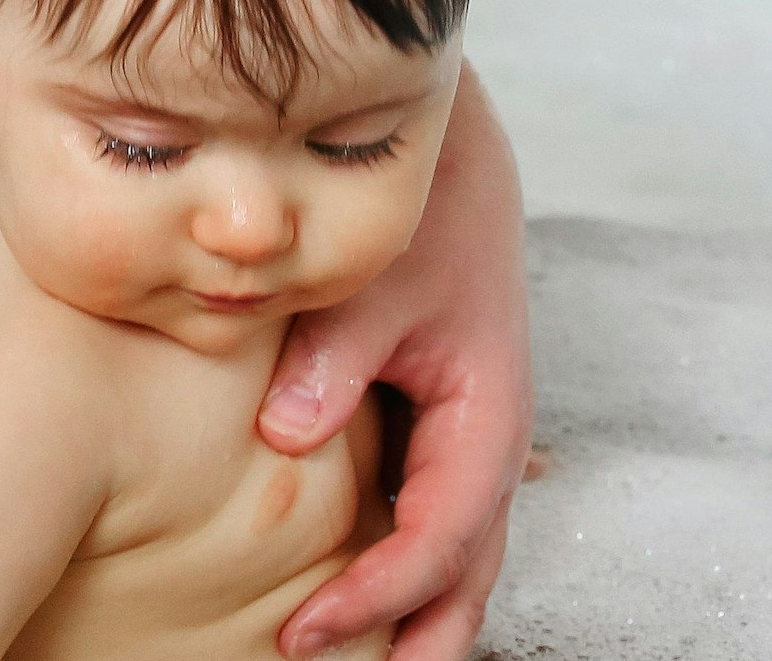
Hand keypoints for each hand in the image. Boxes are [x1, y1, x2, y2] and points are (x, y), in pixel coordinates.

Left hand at [261, 62, 533, 659]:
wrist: (448, 158)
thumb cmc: (418, 217)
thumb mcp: (373, 284)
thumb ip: (331, 363)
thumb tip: (284, 438)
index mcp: (485, 413)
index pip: (434, 538)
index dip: (375, 595)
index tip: (305, 632)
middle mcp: (487, 436)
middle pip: (468, 569)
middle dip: (421, 637)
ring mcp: (466, 429)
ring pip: (458, 548)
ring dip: (421, 610)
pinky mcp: (437, 416)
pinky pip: (431, 507)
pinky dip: (406, 557)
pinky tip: (358, 584)